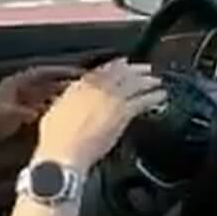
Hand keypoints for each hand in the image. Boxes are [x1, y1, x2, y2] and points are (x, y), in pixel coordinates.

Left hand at [0, 65, 83, 144]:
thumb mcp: (15, 114)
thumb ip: (35, 110)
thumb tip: (52, 110)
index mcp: (15, 83)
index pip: (42, 72)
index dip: (60, 71)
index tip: (78, 73)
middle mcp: (16, 89)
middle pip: (43, 84)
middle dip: (61, 86)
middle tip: (82, 90)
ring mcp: (14, 102)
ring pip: (41, 97)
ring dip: (56, 99)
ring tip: (74, 104)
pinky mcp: (13, 116)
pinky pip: (36, 109)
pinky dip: (48, 112)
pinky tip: (58, 118)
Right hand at [35, 59, 165, 170]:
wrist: (63, 153)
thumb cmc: (55, 139)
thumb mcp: (57, 111)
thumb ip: (70, 100)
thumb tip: (75, 98)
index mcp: (79, 86)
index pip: (102, 69)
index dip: (115, 65)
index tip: (123, 62)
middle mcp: (97, 88)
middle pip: (121, 73)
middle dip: (135, 69)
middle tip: (145, 68)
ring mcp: (111, 99)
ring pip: (135, 84)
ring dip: (148, 81)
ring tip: (157, 81)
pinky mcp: (123, 113)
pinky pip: (143, 101)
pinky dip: (154, 98)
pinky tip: (161, 97)